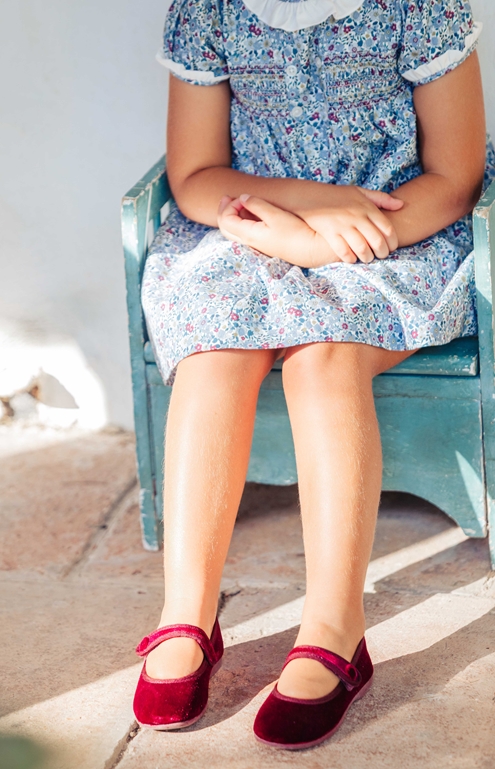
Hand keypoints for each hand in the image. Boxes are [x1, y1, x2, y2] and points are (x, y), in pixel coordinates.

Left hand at [217, 195, 339, 266]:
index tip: (242, 198)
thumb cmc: (295, 232)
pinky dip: (241, 221)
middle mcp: (249, 242)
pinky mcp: (263, 243)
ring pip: (233, 231)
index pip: (226, 220)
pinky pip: (244, 233)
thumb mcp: (276, 215)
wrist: (310, 249)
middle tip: (228, 197)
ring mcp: (256, 244)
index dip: (229, 205)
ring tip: (238, 203)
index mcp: (249, 235)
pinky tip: (250, 212)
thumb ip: (257, 205)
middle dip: (224, 210)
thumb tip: (243, 197)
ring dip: (232, 216)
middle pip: (225, 228)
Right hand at [295, 186, 403, 263]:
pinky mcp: (330, 233)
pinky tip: (352, 260)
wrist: (310, 197)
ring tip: (368, 259)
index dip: (392, 241)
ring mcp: (343, 226)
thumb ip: (381, 198)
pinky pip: (344, 251)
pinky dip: (350, 258)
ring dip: (367, 257)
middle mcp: (356, 217)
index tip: (392, 247)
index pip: (387, 228)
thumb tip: (401, 205)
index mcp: (366, 207)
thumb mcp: (360, 192)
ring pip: (362, 248)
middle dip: (382, 252)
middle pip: (376, 241)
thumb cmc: (337, 195)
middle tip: (382, 256)